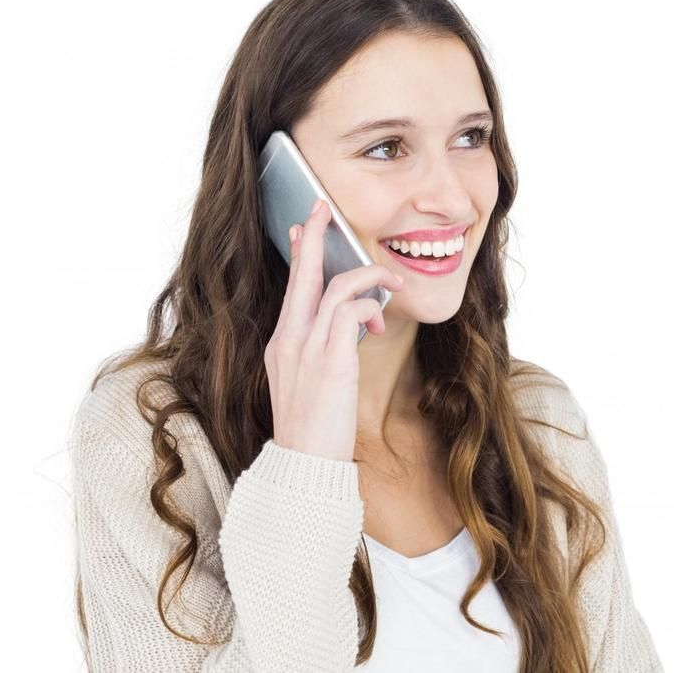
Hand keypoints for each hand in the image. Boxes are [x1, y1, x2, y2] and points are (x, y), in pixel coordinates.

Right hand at [263, 199, 403, 460]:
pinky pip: (349, 311)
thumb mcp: (312, 384)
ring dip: (367, 276)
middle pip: (301, 275)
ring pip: (334, 287)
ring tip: (392, 281)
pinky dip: (368, 305)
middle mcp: (289, 340)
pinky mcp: (329, 361)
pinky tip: (380, 320)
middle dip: (314, 238)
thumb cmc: (314, 430)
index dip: (299, 256)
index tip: (304, 229)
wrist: (304, 465)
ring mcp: (306, 348)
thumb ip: (325, 351)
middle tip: (322, 208)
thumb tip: (352, 328)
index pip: (292, 289)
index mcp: (282, 344)